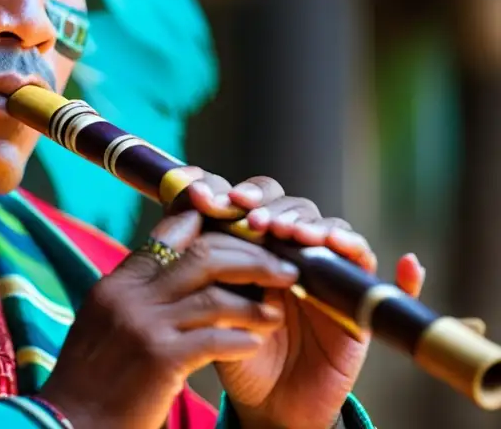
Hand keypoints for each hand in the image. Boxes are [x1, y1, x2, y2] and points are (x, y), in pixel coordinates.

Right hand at [38, 207, 297, 428]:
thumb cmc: (92, 380)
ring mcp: (143, 326)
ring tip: (276, 313)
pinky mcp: (160, 360)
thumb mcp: (106, 322)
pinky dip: (242, 339)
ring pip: (215, 296)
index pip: (171, 232)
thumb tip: (178, 271)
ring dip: (254, 304)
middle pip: (203, 255)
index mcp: (117, 283)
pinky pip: (216, 340)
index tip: (247, 236)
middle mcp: (129, 296)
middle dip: (250, 259)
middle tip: (282, 268)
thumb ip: (139, 293)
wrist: (70, 422)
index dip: (216, 229)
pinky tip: (255, 344)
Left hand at [178, 168, 425, 428]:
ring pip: (336, 234)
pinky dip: (404, 274)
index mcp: (258, 242)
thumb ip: (209, 260)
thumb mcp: (213, 301)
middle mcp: (296, 250)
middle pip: (296, 208)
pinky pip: (387, 285)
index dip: (238, 194)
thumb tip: (187, 209)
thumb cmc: (236, 344)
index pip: (256, 201)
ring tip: (297, 235)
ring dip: (320, 228)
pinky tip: (406, 264)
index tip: (210, 197)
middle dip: (275, 208)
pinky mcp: (359, 305)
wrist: (264, 398)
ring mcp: (329, 274)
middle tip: (256, 221)